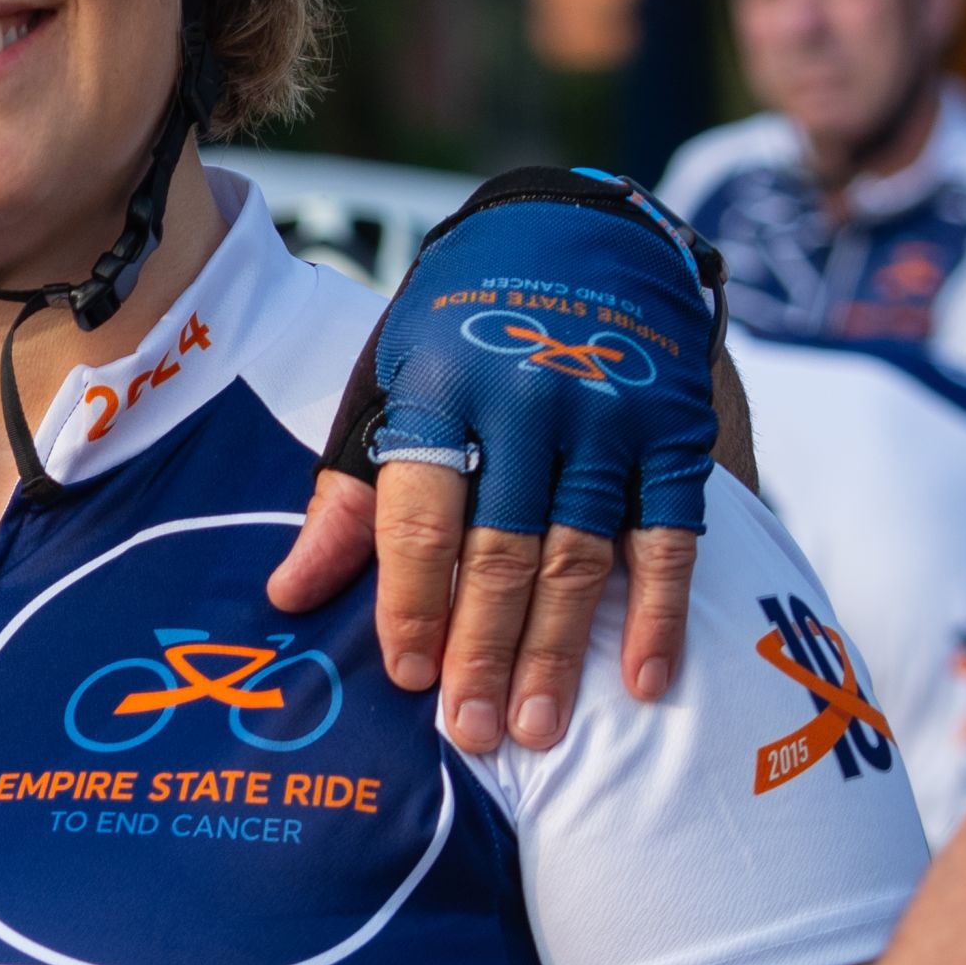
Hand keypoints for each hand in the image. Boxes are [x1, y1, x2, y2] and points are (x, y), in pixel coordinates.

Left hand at [270, 179, 719, 753]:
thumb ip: (350, 494)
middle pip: (501, 548)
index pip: (418, 514)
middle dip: (484, 651)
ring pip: (582, 553)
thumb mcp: (389, 384)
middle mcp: (526, 401)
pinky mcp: (675, 429)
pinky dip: (661, 611)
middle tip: (475, 733)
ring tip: (541, 730)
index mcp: (440, 389)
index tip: (406, 678)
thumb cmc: (463, 328)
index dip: (411, 601)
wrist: (584, 231)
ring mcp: (608, 416)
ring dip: (563, 650)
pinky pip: (669, 534)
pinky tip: (645, 679)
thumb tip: (290, 595)